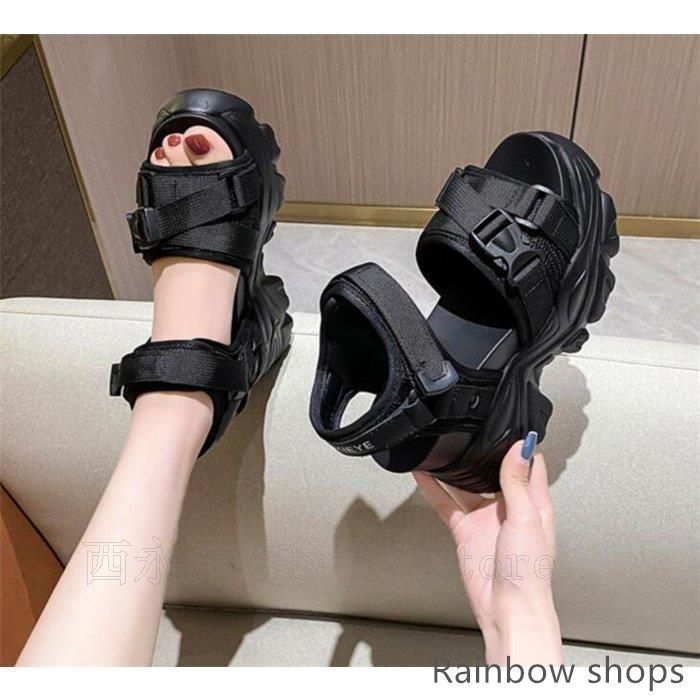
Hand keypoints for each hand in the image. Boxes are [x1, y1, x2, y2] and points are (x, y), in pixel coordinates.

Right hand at [414, 435, 563, 664]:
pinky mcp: (466, 530)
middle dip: (486, 451)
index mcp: (534, 502)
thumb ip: (518, 482)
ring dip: (457, 468)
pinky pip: (446, 503)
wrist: (507, 608)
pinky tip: (423, 475)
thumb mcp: (526, 518)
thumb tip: (521, 447)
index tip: (511, 422)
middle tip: (474, 428)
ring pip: (467, 484)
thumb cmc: (528, 573)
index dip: (521, 444)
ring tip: (446, 445)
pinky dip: (433, 489)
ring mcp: (486, 518)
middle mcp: (510, 508)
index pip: (529, 464)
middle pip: (496, 470)